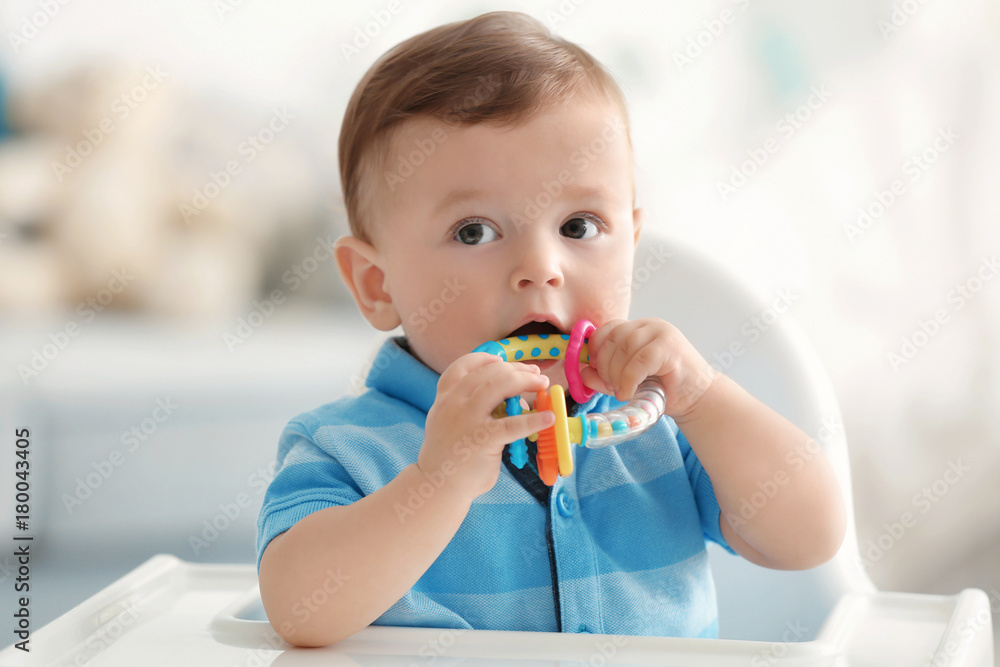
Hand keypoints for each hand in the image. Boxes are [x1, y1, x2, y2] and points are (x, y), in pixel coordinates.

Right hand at [420, 353, 555, 501]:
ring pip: (499, 386)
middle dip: (516, 369)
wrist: (436, 486)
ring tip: (542, 385)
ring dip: (525, 381)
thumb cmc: (449, 455)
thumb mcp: (451, 423)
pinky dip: (534, 419)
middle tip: (535, 375)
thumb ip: (474, 408)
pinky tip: (548, 418)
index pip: (462, 365)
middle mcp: (453, 403)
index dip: (484, 358)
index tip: (502, 360)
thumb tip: (513, 401)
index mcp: (445, 398)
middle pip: (489, 372)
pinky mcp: (482, 439)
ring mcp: (467, 419)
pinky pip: (512, 424)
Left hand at [579, 318, 717, 418]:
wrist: (698, 399)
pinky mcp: (669, 347)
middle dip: (604, 365)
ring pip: (623, 349)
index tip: (595, 370)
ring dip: (615, 375)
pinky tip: (629, 392)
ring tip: (622, 391)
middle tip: (610, 386)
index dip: (595, 349)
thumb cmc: (663, 389)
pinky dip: (627, 380)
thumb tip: (581, 372)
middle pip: (612, 337)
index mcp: (638, 328)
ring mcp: (661, 333)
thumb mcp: (625, 382)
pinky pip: (638, 361)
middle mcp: (649, 325)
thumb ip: (602, 376)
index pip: (607, 329)